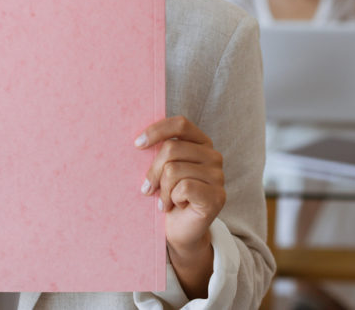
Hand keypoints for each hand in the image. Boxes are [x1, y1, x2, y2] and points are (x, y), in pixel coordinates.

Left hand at [136, 116, 225, 254]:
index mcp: (201, 143)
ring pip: (174, 170)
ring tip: (165, 201)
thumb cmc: (168, 196)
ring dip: (162, 190)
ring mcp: (217, 176)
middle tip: (147, 188)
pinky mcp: (216, 196)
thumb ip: (160, 152)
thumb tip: (138, 140)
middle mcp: (213, 156)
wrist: (181, 231)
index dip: (157, 130)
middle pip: (171, 149)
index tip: (137, 144)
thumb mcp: (162, 169)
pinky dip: (172, 199)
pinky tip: (176, 206)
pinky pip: (183, 188)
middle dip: (153, 171)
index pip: (180, 124)